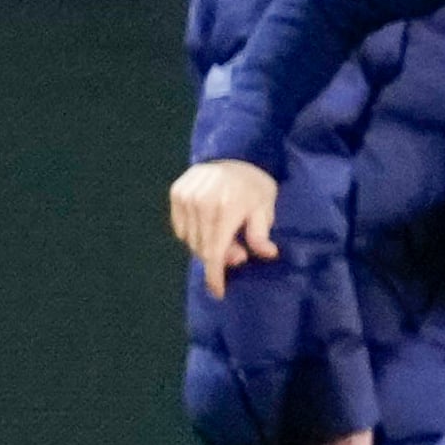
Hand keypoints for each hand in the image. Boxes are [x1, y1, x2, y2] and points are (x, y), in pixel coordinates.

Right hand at [169, 159, 279, 296]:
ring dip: (206, 247)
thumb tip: (268, 254)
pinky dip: (193, 234)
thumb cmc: (254, 185)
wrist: (235, 152)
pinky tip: (208, 225)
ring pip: (190, 241)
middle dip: (219, 258)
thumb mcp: (265, 207)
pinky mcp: (176, 192)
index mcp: (226, 208)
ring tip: (224, 234)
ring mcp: (186, 196)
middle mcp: (201, 203)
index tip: (217, 292)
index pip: (215, 252)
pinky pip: (180, 228)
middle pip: (203, 249)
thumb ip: (261, 233)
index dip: (215, 276)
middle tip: (239, 252)